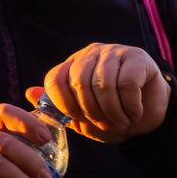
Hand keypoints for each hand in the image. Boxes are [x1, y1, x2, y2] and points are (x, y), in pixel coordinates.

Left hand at [27, 43, 169, 144]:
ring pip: (104, 83)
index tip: (77, 120)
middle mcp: (91, 54)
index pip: (55, 79)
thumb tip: (29, 93)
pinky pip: (127, 83)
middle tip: (105, 125)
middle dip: (91, 112)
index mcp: (73, 65)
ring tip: (121, 121)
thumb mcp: (81, 117)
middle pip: (79, 82)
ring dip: (112, 111)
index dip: (63, 104)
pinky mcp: (137, 58)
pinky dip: (130, 106)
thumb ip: (58, 106)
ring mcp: (114, 52)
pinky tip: (134, 113)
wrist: (147, 118)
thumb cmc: (110, 115)